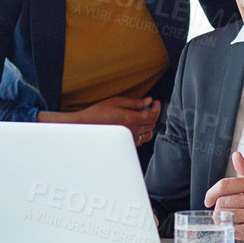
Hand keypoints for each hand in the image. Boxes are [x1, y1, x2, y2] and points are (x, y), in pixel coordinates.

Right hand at [43, 96, 160, 144]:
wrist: (87, 125)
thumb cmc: (98, 113)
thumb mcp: (116, 101)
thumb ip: (135, 102)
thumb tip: (148, 100)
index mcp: (131, 118)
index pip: (152, 115)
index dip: (157, 108)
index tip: (155, 102)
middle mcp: (132, 129)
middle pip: (152, 124)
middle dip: (154, 114)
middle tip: (150, 107)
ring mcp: (130, 137)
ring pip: (149, 133)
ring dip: (150, 124)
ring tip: (145, 117)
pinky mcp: (126, 142)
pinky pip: (141, 140)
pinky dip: (144, 133)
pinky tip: (139, 127)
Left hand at [203, 152, 243, 242]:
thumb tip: (236, 156)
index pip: (225, 184)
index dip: (211, 193)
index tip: (208, 200)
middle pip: (222, 201)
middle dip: (219, 210)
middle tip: (225, 215)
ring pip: (223, 215)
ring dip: (221, 221)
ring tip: (230, 222)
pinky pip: (230, 228)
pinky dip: (228, 230)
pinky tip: (235, 230)